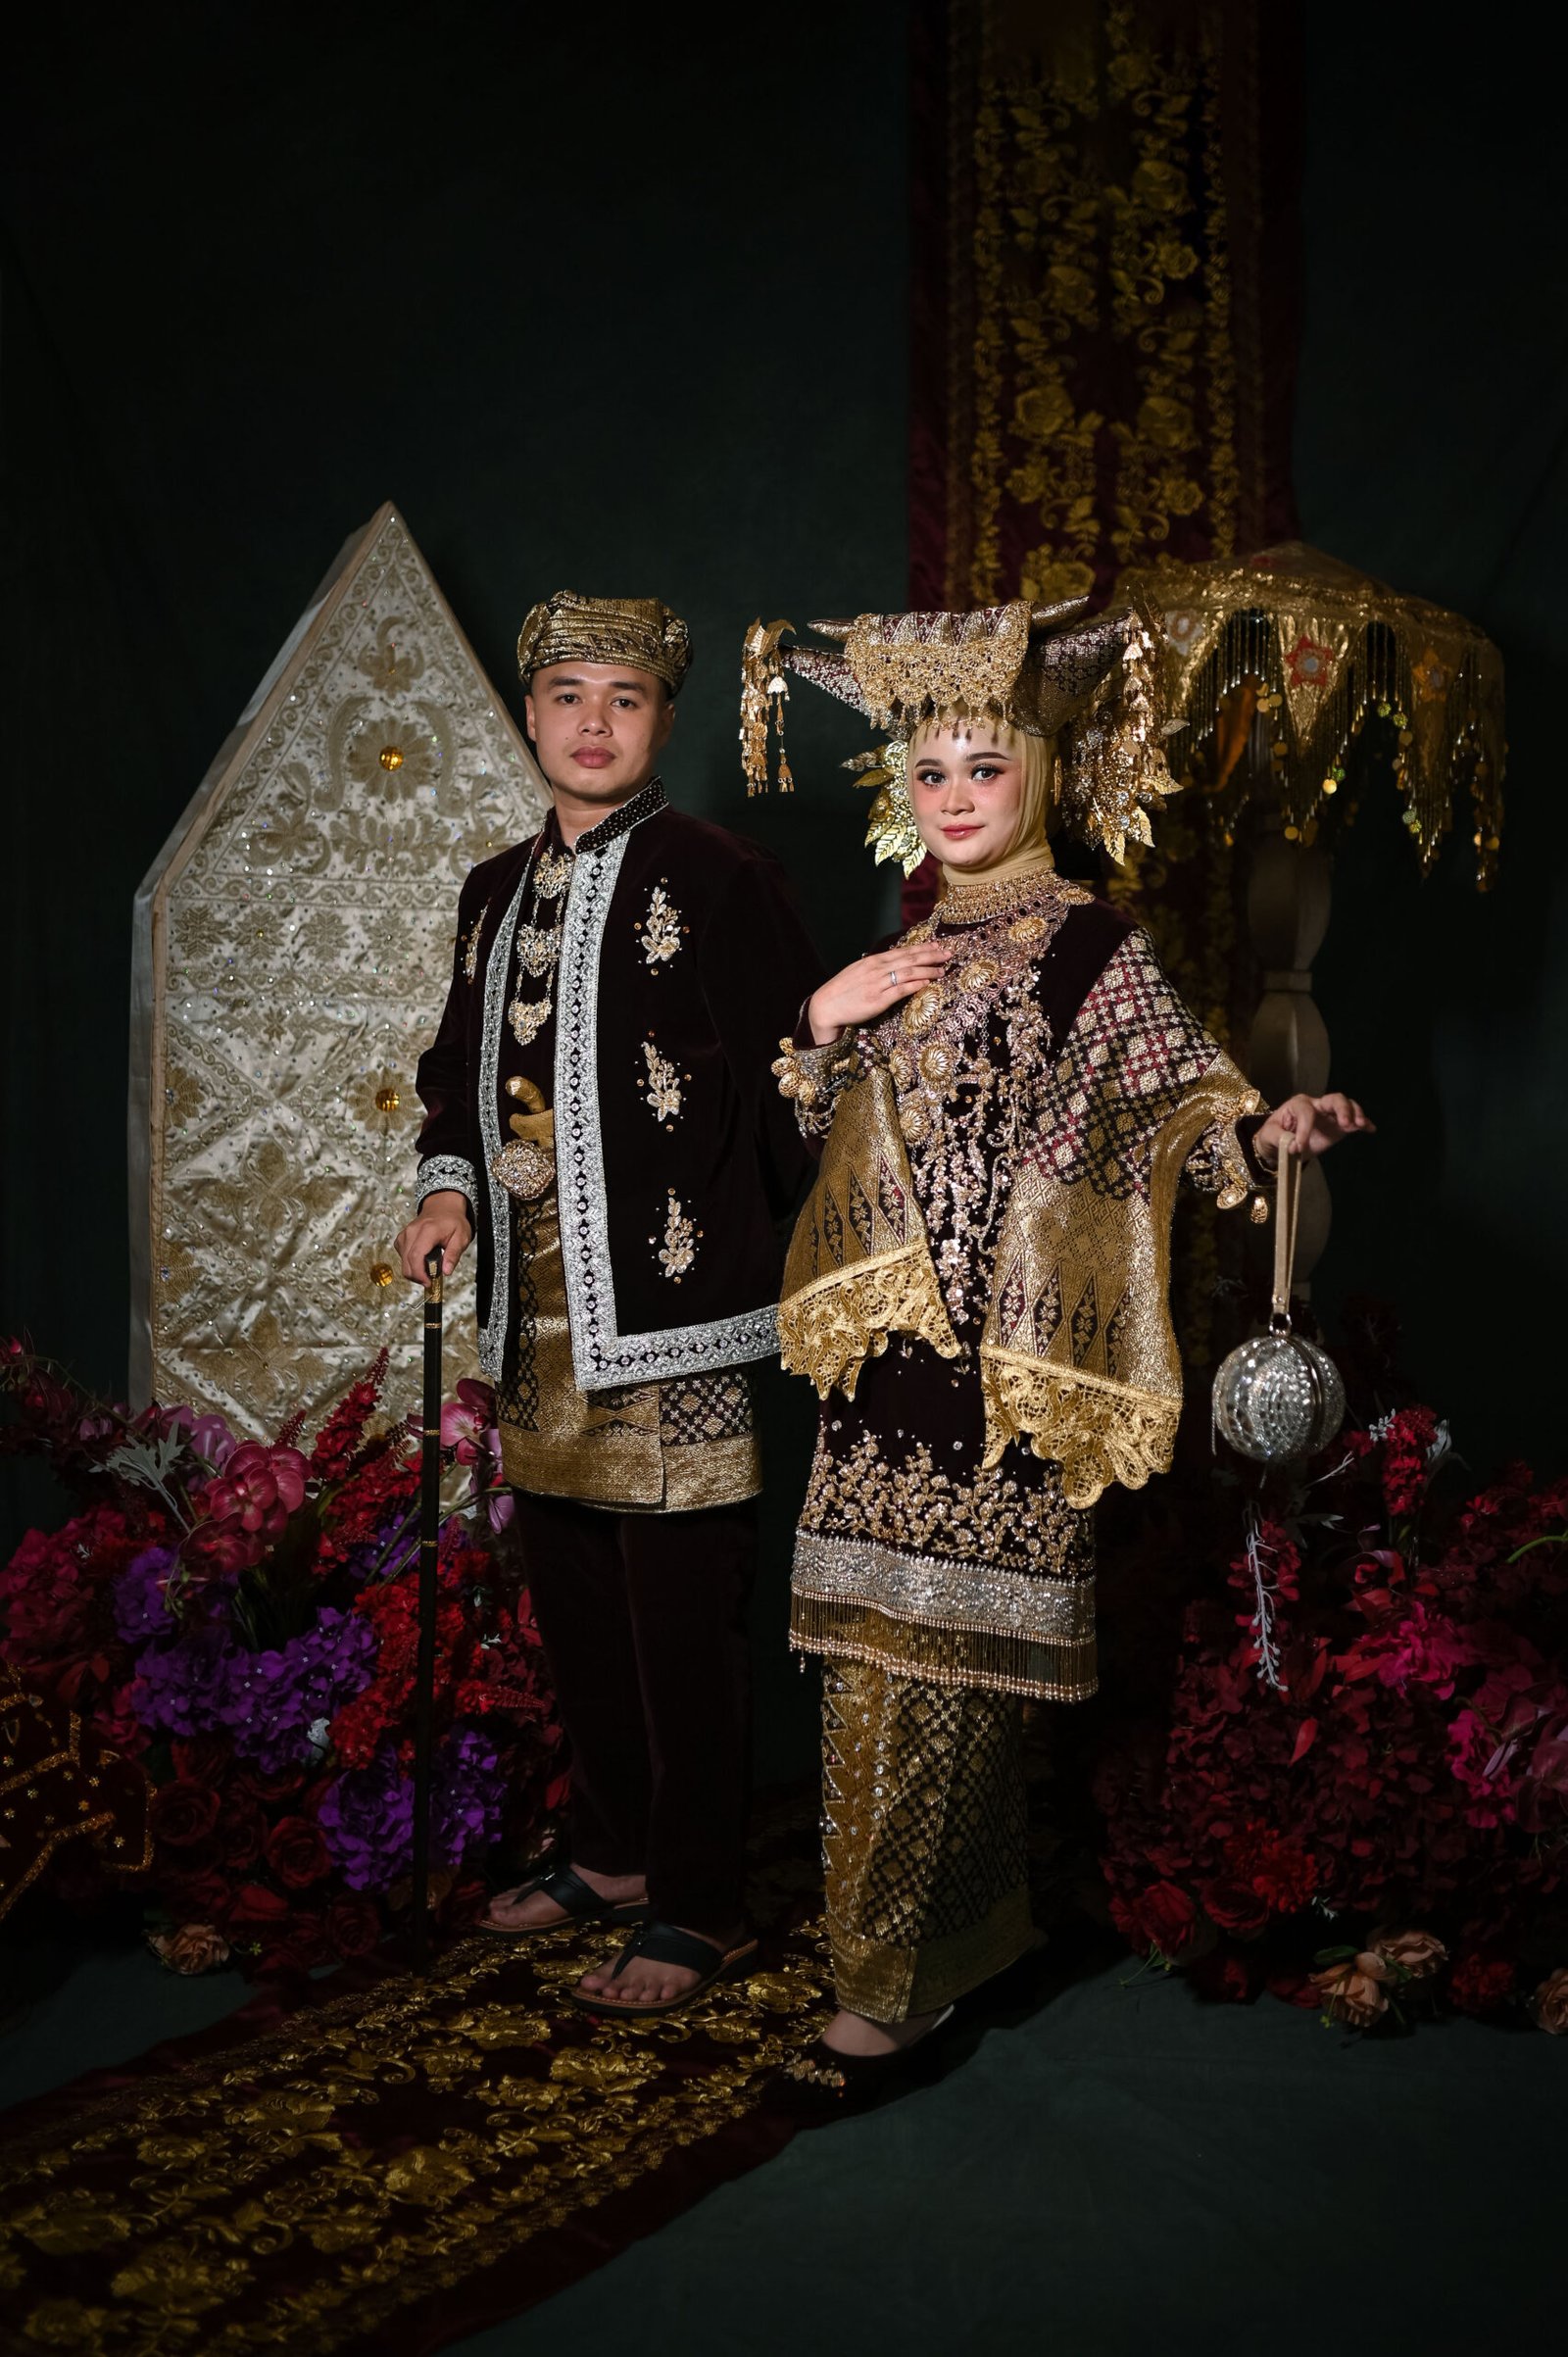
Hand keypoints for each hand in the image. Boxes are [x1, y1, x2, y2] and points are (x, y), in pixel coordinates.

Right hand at [394, 1191, 473, 1286]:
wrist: (444, 1206)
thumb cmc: (453, 1221)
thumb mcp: (461, 1237)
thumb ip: (454, 1255)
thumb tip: (446, 1271)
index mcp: (427, 1231)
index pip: (416, 1256)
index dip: (420, 1274)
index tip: (429, 1283)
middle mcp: (412, 1232)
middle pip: (407, 1262)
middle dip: (418, 1277)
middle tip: (431, 1280)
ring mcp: (405, 1234)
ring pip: (403, 1261)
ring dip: (414, 1271)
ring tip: (429, 1270)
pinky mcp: (402, 1238)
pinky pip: (402, 1256)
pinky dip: (410, 1263)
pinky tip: (422, 1261)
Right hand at [806, 940, 953, 1044]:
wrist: (825, 1006)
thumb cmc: (843, 990)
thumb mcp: (860, 972)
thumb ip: (878, 967)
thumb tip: (896, 964)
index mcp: (874, 961)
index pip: (903, 951)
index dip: (922, 948)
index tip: (937, 945)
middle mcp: (877, 969)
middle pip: (910, 959)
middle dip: (931, 956)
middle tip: (948, 954)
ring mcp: (877, 984)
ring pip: (908, 973)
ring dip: (927, 970)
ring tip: (942, 971)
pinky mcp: (877, 1001)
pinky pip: (900, 990)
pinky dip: (914, 985)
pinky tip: (926, 983)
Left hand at [1255, 1091, 1374, 1166]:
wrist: (1280, 1144)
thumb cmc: (1273, 1135)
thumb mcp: (1268, 1136)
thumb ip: (1280, 1138)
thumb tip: (1295, 1145)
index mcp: (1298, 1104)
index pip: (1306, 1112)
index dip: (1304, 1129)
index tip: (1299, 1147)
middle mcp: (1316, 1105)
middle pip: (1333, 1099)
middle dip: (1341, 1108)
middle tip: (1345, 1123)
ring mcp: (1330, 1115)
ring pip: (1346, 1106)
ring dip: (1355, 1113)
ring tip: (1359, 1124)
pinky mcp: (1338, 1127)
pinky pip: (1353, 1122)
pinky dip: (1363, 1124)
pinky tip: (1370, 1129)